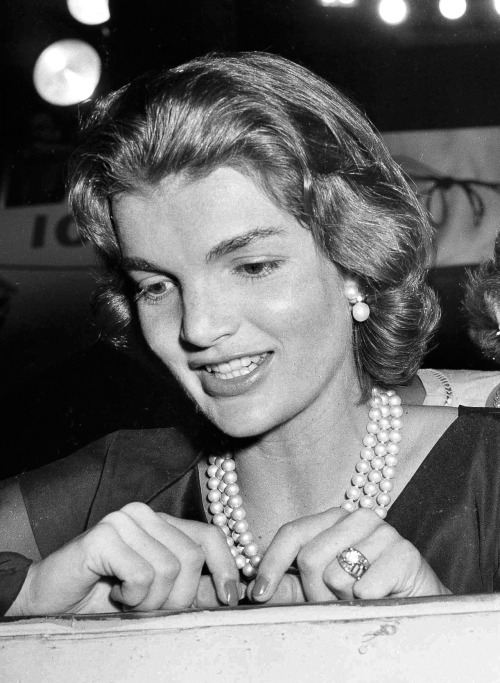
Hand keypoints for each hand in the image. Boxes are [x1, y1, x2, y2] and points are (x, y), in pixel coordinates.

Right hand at [7, 502, 241, 615]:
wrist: (50, 601)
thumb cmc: (104, 598)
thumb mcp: (157, 594)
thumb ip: (192, 589)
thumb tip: (231, 593)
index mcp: (162, 522)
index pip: (210, 536)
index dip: (226, 567)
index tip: (231, 598)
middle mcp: (145, 514)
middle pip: (192, 558)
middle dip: (178, 597)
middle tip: (149, 608)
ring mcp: (123, 520)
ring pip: (169, 569)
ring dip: (150, 602)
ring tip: (128, 601)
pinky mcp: (103, 535)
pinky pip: (142, 575)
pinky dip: (132, 597)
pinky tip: (114, 593)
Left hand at [248, 507, 449, 604]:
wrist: (417, 608)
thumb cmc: (364, 597)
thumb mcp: (319, 591)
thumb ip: (287, 586)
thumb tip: (251, 588)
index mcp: (333, 519)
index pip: (292, 532)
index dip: (271, 563)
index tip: (257, 593)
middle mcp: (356, 517)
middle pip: (309, 557)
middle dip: (314, 592)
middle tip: (334, 602)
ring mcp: (383, 531)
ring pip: (335, 574)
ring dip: (342, 599)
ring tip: (359, 599)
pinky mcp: (405, 553)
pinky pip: (364, 588)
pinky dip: (366, 603)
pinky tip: (381, 600)